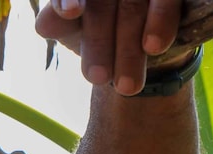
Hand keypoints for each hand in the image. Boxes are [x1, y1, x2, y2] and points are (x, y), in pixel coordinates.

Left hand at [35, 0, 190, 95]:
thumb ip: (55, 23)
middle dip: (99, 42)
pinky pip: (166, 0)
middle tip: (97, 78)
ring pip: (132, 6)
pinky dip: (160, 20)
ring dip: (129, 47)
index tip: (70, 14)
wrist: (146, 45)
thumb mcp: (74, 30)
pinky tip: (153, 46)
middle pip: (101, 5)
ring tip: (126, 86)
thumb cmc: (100, 32)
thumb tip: (46, 24)